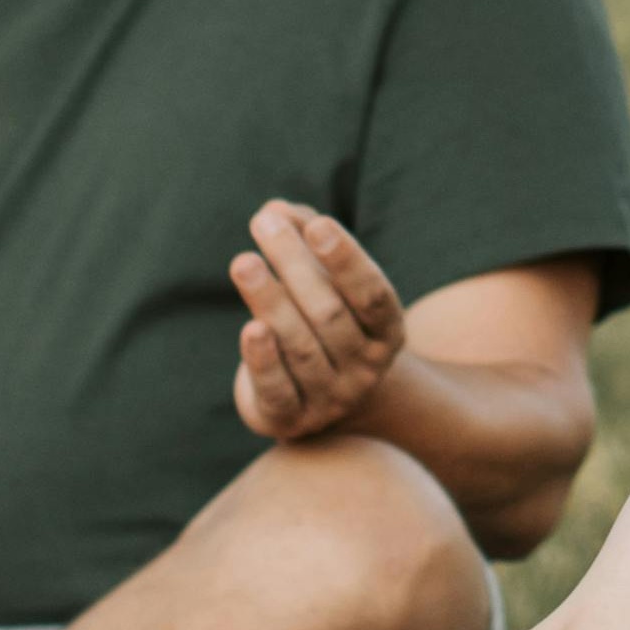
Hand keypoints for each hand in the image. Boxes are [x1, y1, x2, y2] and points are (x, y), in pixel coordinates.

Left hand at [229, 201, 408, 441]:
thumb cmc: (318, 318)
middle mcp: (366, 367)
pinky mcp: (291, 418)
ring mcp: (331, 397)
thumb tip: (276, 211)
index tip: (318, 225)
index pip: (373, 295)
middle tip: (263, 223)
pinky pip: (278, 389)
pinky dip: (263, 359)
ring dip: (270, 301)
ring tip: (243, 263)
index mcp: (385, 329)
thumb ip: (303, 238)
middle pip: (330, 315)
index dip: (347, 261)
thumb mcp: (321, 278)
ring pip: (300, 346)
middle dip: (294, 265)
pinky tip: (250, 328)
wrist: (313, 397)